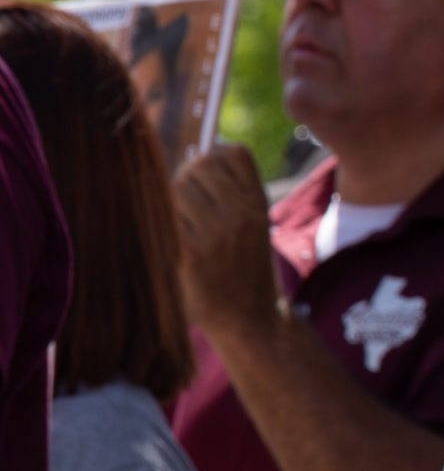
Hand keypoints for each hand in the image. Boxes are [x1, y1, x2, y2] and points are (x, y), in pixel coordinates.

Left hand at [172, 142, 284, 339]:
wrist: (247, 317)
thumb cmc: (244, 268)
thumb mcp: (255, 224)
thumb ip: (233, 191)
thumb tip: (198, 154)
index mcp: (258, 202)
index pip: (233, 153)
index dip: (213, 156)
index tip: (205, 176)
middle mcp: (240, 213)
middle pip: (198, 166)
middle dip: (185, 179)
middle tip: (185, 206)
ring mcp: (214, 233)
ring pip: (176, 188)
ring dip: (169, 200)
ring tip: (177, 224)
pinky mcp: (188, 253)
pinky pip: (163, 216)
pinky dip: (159, 222)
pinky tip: (167, 239)